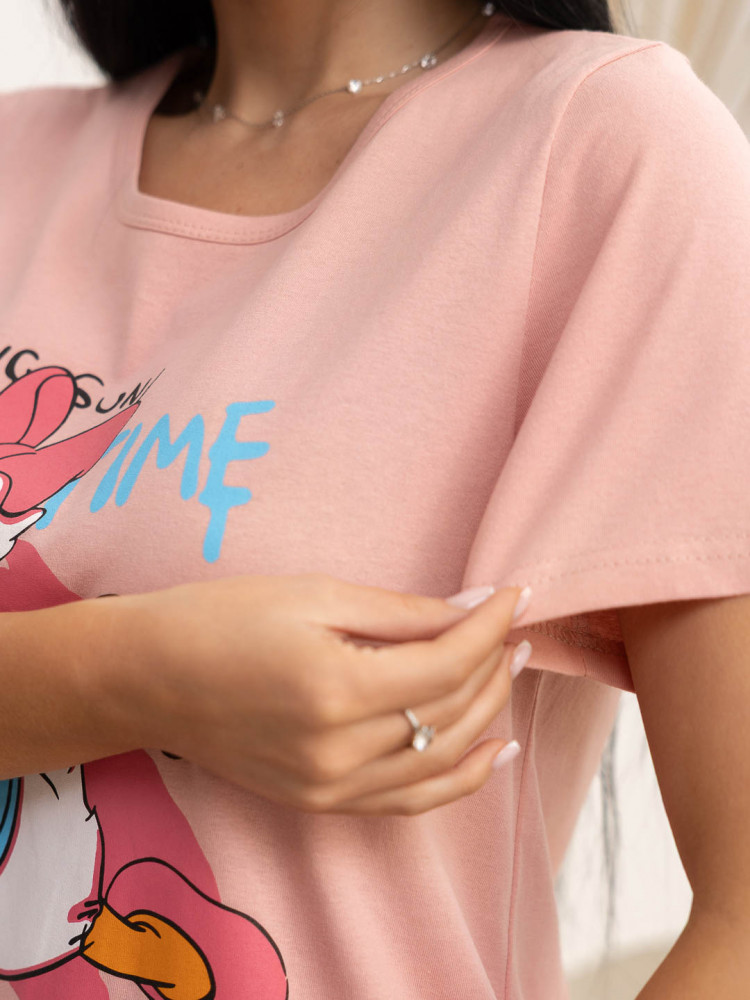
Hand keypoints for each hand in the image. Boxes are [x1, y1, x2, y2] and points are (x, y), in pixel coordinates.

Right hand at [111, 574, 528, 815]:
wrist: (148, 677)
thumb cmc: (221, 618)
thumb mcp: (314, 594)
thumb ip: (402, 611)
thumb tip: (473, 606)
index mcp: (336, 689)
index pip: (447, 664)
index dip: (489, 626)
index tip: (513, 594)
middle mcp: (339, 751)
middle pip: (451, 713)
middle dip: (494, 666)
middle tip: (512, 625)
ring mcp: (330, 787)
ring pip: (441, 760)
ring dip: (488, 714)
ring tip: (511, 670)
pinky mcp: (320, 802)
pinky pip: (409, 800)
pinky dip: (459, 778)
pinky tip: (494, 749)